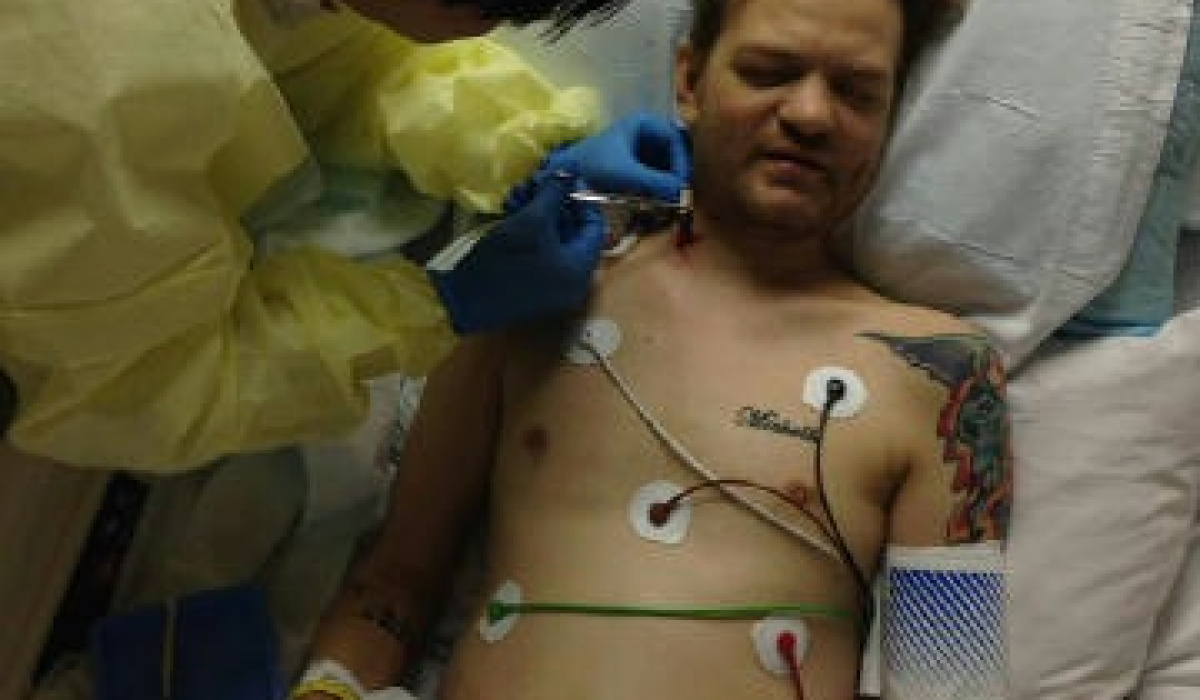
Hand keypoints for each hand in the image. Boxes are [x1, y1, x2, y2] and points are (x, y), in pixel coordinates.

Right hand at [430, 175, 605, 333]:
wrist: (464, 297)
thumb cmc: (504, 260)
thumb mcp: (532, 220)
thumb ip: (555, 192)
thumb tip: (572, 168)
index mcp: (581, 268)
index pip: (594, 224)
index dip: (580, 196)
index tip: (561, 176)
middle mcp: (572, 278)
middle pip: (573, 229)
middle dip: (554, 201)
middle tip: (533, 180)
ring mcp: (551, 281)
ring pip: (553, 236)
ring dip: (537, 210)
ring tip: (516, 193)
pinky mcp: (531, 279)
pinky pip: (539, 248)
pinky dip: (528, 227)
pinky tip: (510, 208)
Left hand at [512, 111, 690, 208]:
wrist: (565, 175)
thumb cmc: (592, 167)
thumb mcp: (625, 174)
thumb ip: (655, 182)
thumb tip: (683, 194)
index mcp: (644, 123)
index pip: (675, 139)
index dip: (681, 162)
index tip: (680, 184)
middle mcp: (646, 133)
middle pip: (674, 153)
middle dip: (677, 174)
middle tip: (680, 196)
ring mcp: (642, 149)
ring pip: (667, 166)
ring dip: (670, 183)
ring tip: (671, 201)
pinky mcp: (637, 166)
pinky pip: (656, 175)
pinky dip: (660, 188)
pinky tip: (660, 202)